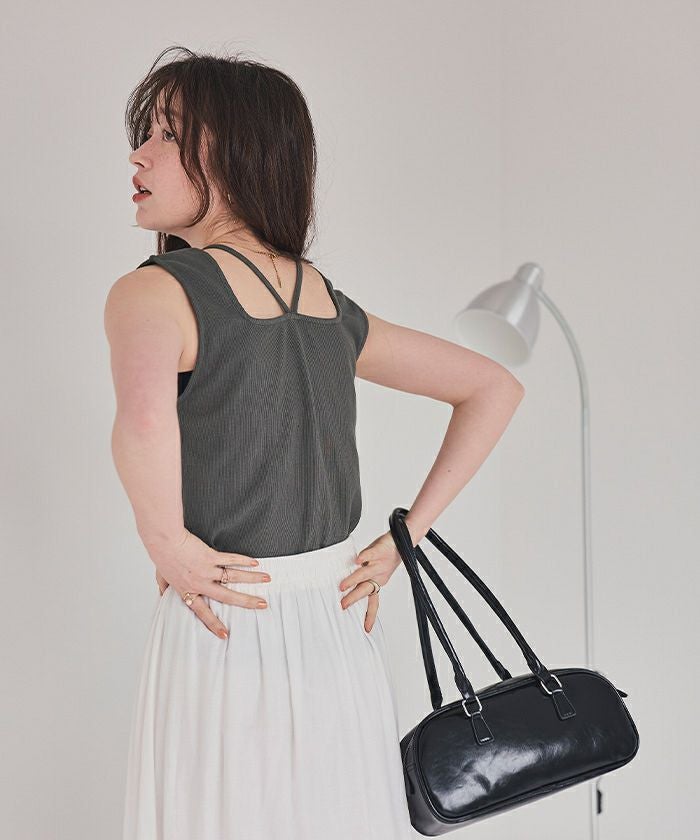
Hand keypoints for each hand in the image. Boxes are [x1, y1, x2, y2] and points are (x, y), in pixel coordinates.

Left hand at [150, 530, 271, 638]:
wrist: (164, 541)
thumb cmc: (162, 557)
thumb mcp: (161, 578)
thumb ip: (165, 589)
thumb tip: (162, 595)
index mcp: (188, 592)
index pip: (203, 613)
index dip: (214, 624)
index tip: (225, 635)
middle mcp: (200, 584)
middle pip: (227, 597)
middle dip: (247, 602)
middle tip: (262, 605)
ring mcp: (207, 570)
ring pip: (234, 577)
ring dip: (252, 579)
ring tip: (266, 579)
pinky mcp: (210, 556)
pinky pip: (230, 560)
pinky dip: (244, 561)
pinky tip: (255, 562)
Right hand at [338, 531, 402, 632]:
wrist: (403, 540)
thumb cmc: (385, 555)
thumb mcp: (376, 570)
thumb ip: (362, 578)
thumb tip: (344, 589)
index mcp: (378, 582)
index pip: (373, 602)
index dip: (370, 616)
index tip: (366, 629)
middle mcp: (378, 575)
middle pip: (365, 590)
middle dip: (353, 598)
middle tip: (342, 605)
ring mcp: (378, 563)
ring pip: (365, 573)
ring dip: (353, 580)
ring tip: (343, 585)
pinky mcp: (378, 550)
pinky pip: (370, 554)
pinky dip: (364, 557)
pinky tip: (358, 560)